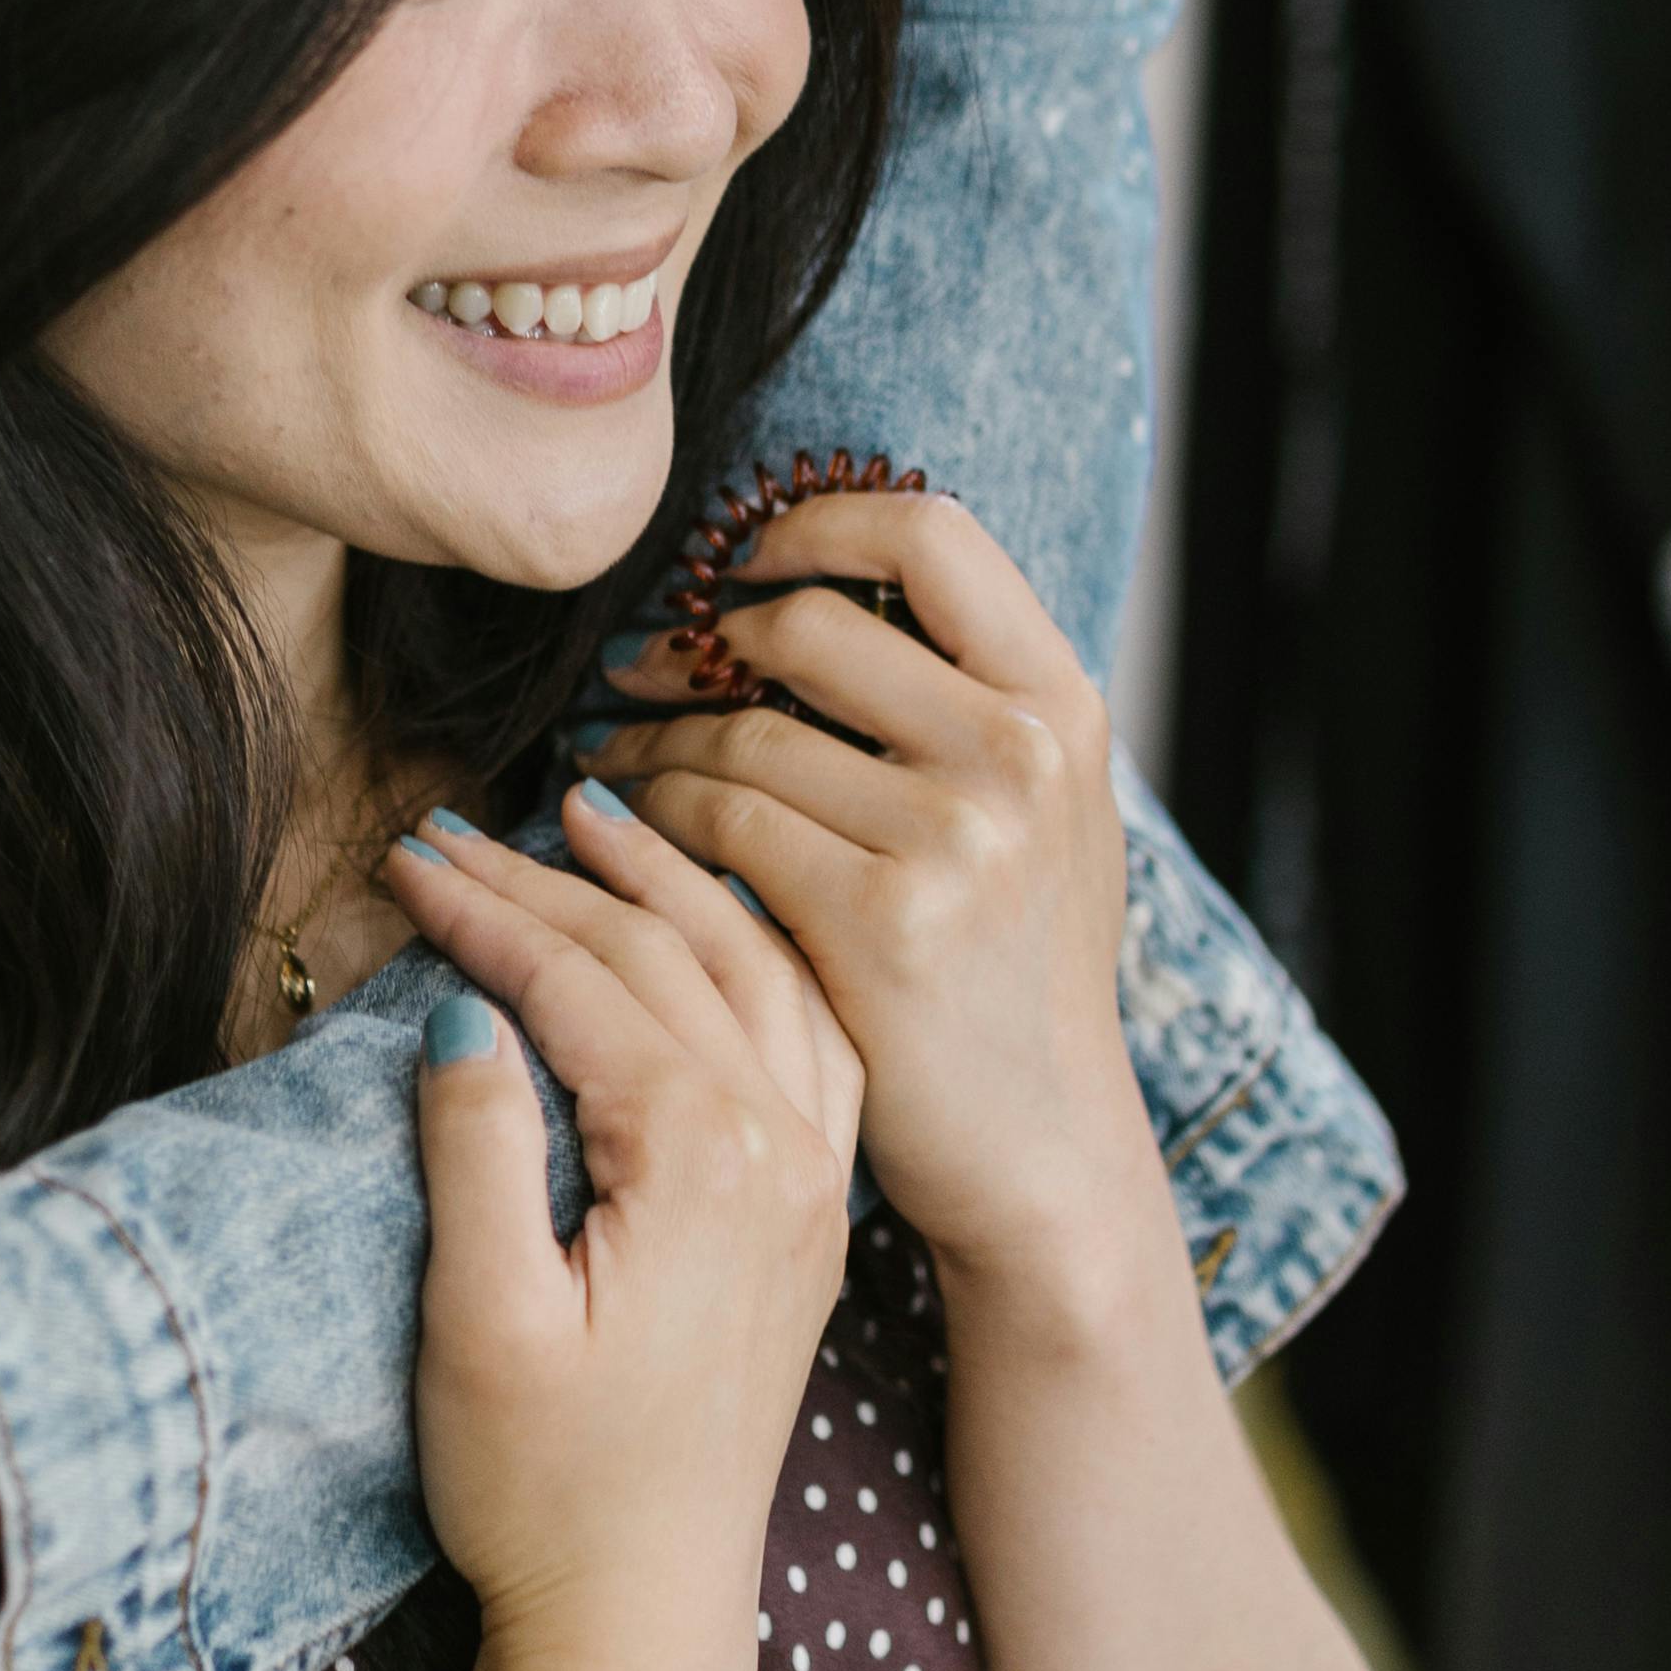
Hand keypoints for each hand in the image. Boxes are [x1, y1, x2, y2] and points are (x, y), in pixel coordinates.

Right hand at [384, 795, 860, 1670]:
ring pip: (761, 973)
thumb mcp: (479, 1323)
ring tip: (599, 817)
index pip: (585, 979)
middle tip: (464, 824)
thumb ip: (477, 1149)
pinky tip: (717, 924)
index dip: (487, 910)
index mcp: (704, 1162)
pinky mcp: (818, 1215)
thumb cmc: (546, 1491)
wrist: (646, 1618)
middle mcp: (788, 1151)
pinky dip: (759, 954)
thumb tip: (464, 1009)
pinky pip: (812, 1036)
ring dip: (677, 884)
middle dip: (560, 877)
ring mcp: (818, 1180)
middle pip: (675, 953)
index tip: (405, 859)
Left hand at [578, 484, 1153, 1312]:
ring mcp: (955, 837)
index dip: (814, 521)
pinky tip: (616, 827)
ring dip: (649, 736)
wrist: (1041, 1150)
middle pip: (807, 623)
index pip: (932, 532)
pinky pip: (717, 823)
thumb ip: (969, 708)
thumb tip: (830, 591)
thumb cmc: (1016, 978)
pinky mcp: (877, 919)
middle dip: (694, 638)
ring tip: (607, 754)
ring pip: (742, 734)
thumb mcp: (1044, 819)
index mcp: (1063, 706)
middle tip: (633, 665)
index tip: (735, 559)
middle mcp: (1020, 754)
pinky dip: (648, 813)